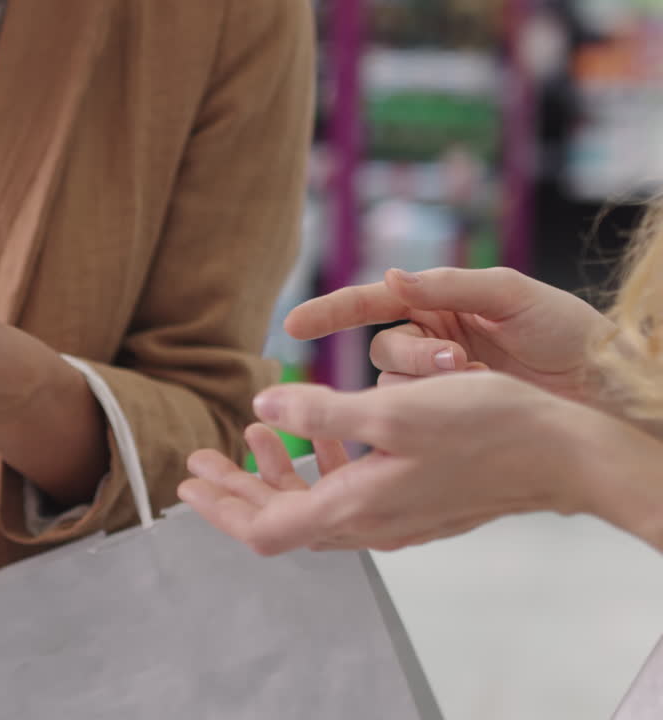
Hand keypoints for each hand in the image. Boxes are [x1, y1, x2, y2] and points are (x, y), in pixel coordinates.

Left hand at [178, 372, 627, 553]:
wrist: (561, 453)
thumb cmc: (484, 427)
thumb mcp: (393, 410)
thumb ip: (321, 413)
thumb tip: (262, 408)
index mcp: (354, 508)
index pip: (265, 529)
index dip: (220, 508)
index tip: (189, 481)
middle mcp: (369, 524)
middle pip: (281, 519)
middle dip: (235, 490)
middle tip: (201, 459)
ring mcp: (392, 518)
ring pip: (314, 504)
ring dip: (277, 472)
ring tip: (249, 435)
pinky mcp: (412, 503)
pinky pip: (348, 493)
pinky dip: (321, 465)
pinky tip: (316, 430)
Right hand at [286, 267, 613, 403]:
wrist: (609, 385)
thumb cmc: (568, 331)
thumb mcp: (512, 295)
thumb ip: (450, 285)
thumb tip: (394, 276)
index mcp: (440, 303)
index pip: (370, 303)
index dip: (330, 312)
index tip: (293, 325)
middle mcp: (433, 341)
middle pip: (384, 351)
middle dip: (414, 357)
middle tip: (457, 361)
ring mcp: (441, 383)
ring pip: (397, 390)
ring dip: (430, 387)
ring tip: (480, 381)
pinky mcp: (452, 418)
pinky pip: (420, 418)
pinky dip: (439, 413)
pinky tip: (474, 407)